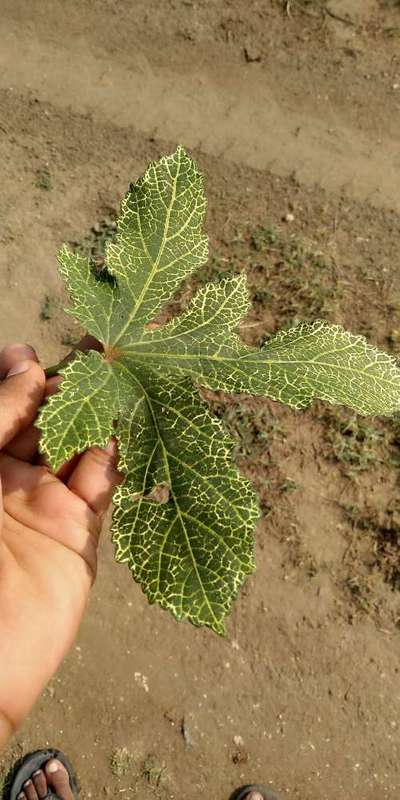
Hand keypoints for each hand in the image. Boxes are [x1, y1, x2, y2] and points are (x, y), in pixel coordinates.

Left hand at [0, 343, 121, 745]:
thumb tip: (27, 360)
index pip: (4, 406)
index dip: (19, 375)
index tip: (33, 350)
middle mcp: (8, 476)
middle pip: (44, 418)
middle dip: (68, 387)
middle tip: (97, 351)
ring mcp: (45, 501)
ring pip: (78, 444)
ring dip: (99, 412)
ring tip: (121, 373)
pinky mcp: (80, 529)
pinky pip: (103, 481)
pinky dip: (117, 451)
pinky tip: (129, 420)